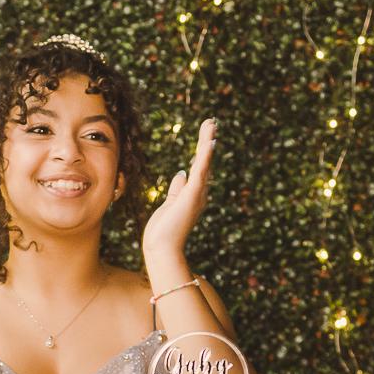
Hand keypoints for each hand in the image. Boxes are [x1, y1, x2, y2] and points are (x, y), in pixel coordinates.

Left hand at [142, 118, 214, 259]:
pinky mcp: (191, 196)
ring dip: (206, 142)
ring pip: (204, 163)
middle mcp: (198, 195)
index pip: (198, 170)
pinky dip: (204, 157)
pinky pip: (200, 172)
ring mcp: (196, 195)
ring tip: (210, 124)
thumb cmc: (163, 233)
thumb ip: (176, 190)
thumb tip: (181, 175)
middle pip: (204, 163)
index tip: (205, 138)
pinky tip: (207, 142)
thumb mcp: (169, 205)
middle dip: (206, 142)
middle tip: (210, 123)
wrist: (162, 249)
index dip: (202, 153)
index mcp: (192, 196)